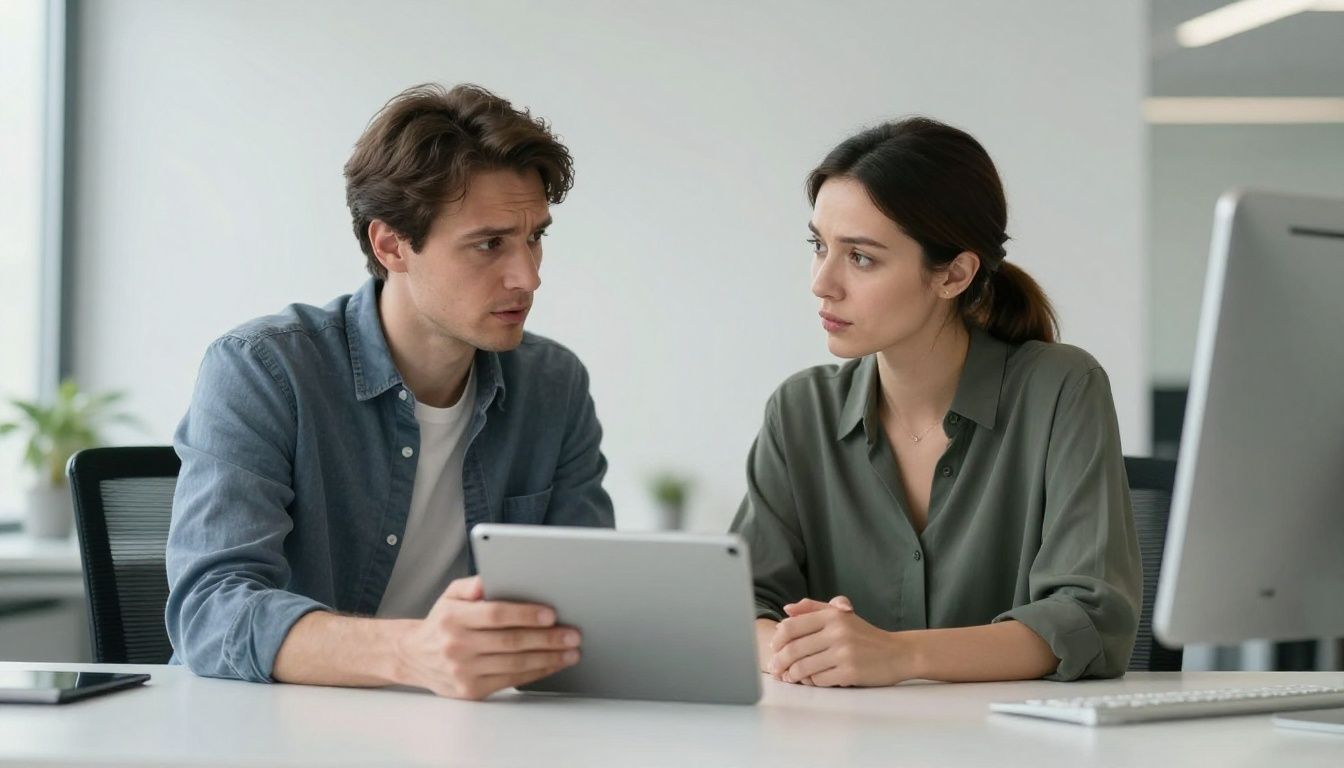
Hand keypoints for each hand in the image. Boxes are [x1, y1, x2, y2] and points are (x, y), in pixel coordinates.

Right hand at [394, 575, 580, 699]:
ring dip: (548, 658)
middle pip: (511, 642)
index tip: (551, 614)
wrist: (413, 656)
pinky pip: (511, 681)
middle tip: (572, 634)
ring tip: (571, 651)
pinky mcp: (471, 691)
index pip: (496, 614)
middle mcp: (457, 645)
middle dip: (547, 639)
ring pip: (515, 664)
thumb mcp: (450, 595)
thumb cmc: (441, 622)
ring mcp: (463, 671)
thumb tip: (492, 578)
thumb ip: (472, 585)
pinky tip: (552, 664)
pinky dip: (536, 673)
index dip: (526, 614)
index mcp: (454, 617)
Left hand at [767, 596, 913, 687]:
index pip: (792, 626)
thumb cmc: (866, 635)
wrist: (898, 653)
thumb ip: (814, 609)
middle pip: (794, 649)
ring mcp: (844, 653)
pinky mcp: (850, 672)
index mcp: (832, 615)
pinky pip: (820, 680)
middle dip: (779, 661)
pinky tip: (811, 681)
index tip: (774, 648)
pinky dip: (812, 682)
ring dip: (792, 675)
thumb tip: (787, 609)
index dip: (778, 640)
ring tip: (789, 677)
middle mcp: (837, 632)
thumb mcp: (842, 615)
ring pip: (804, 667)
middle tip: (774, 668)